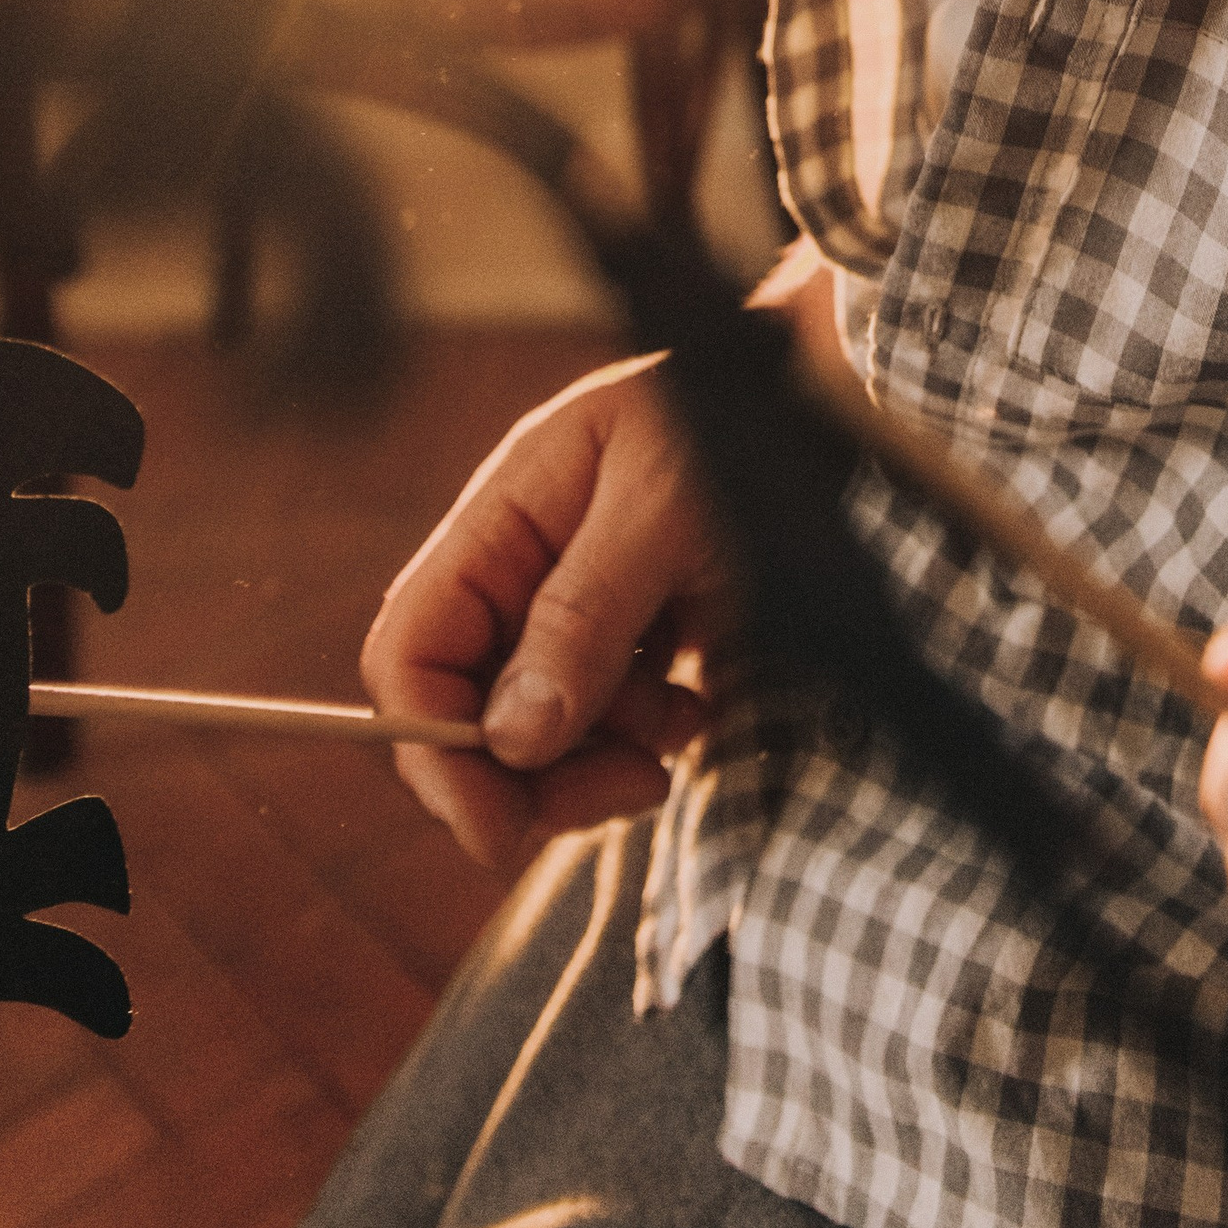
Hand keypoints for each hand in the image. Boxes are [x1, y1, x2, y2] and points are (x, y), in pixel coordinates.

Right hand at [361, 354, 726, 870]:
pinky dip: (644, 739)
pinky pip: (605, 725)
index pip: (411, 650)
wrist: (816, 401)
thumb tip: (510, 738)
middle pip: (469, 713)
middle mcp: (522, 570)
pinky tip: (695, 705)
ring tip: (680, 726)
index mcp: (499, 519)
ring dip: (599, 761)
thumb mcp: (664, 506)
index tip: (498, 826)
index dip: (432, 747)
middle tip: (630, 790)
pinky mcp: (633, 638)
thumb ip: (586, 613)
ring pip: (538, 734)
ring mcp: (575, 607)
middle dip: (531, 774)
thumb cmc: (736, 425)